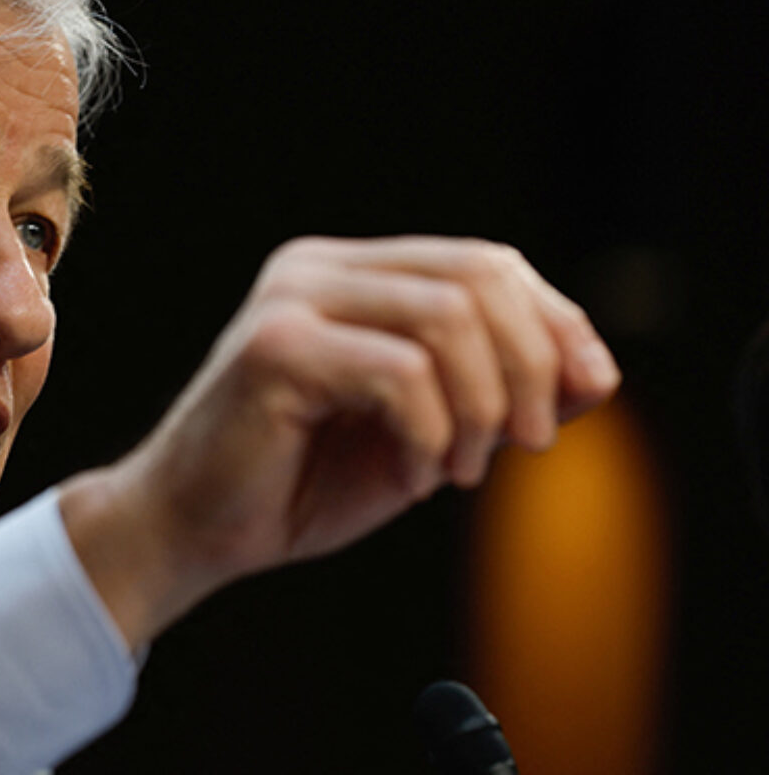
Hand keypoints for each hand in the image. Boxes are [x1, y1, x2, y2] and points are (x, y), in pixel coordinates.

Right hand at [59, 236, 620, 648]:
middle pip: (478, 277)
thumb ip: (499, 395)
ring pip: (447, 317)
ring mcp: (291, 300)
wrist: (195, 529)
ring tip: (461, 469)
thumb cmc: (303, 483)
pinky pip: (399, 373)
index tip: (589, 391)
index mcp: (351, 273)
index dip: (556, 321)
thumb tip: (597, 373)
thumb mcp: (428, 433)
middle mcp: (317, 268)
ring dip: (481, 405)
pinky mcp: (273, 349)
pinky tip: (414, 473)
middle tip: (528, 443)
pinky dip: (431, 432)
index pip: (485, 263)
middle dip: (531, 364)